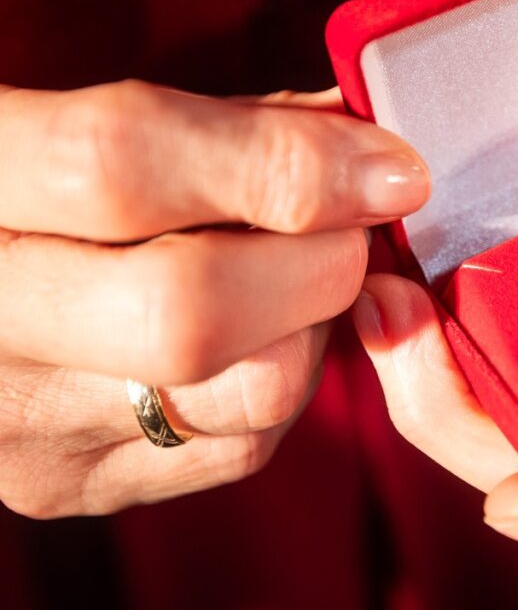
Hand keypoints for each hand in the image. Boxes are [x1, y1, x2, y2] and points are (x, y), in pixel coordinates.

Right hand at [0, 81, 428, 517]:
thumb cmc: (53, 197)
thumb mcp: (102, 127)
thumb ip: (227, 127)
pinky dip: (283, 382)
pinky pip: (245, 443)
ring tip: (288, 285)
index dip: (284, 166)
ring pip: (250, 390)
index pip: (121, 164)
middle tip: (352, 232)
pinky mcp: (73, 481)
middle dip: (320, 265)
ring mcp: (22, 418)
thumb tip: (368, 146)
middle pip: (191, 310)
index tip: (389, 172)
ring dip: (311, 327)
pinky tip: (257, 343)